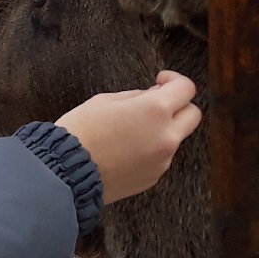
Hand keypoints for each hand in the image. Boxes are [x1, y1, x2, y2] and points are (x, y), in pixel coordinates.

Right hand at [56, 71, 201, 203]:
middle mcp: (165, 136)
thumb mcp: (104, 101)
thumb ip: (136, 97)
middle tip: (157, 105)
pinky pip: (159, 158)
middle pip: (193, 115)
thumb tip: (152, 96)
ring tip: (130, 132)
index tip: (161, 81)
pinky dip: (149, 151)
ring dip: (161, 131)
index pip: (185, 89)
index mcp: (155, 110)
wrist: (65, 172)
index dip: (174, 80)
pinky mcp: (153, 177)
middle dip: (179, 106)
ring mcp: (162, 160)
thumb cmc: (79, 133)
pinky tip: (124, 151)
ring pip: (174, 138)